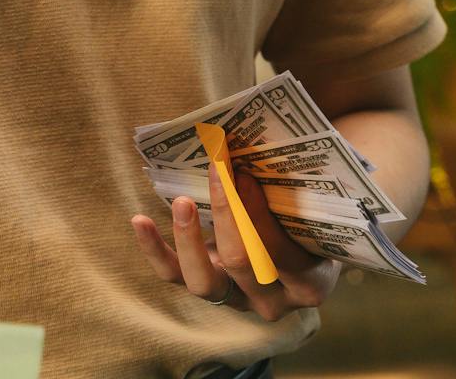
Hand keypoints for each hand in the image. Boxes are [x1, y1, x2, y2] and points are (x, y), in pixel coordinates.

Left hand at [129, 164, 340, 320]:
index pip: (282, 256)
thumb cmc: (312, 223)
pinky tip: (140, 220)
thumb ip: (296, 195)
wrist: (302, 252)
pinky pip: (173, 275)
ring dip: (189, 237)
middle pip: (244, 265)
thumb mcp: (315, 214)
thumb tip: (255, 155)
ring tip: (181, 200)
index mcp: (309, 285)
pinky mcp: (205, 288)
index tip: (247, 175)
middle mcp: (271, 302)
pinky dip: (154, 249)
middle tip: (219, 169)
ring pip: (203, 281)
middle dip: (228, 213)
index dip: (260, 217)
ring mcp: (235, 300)